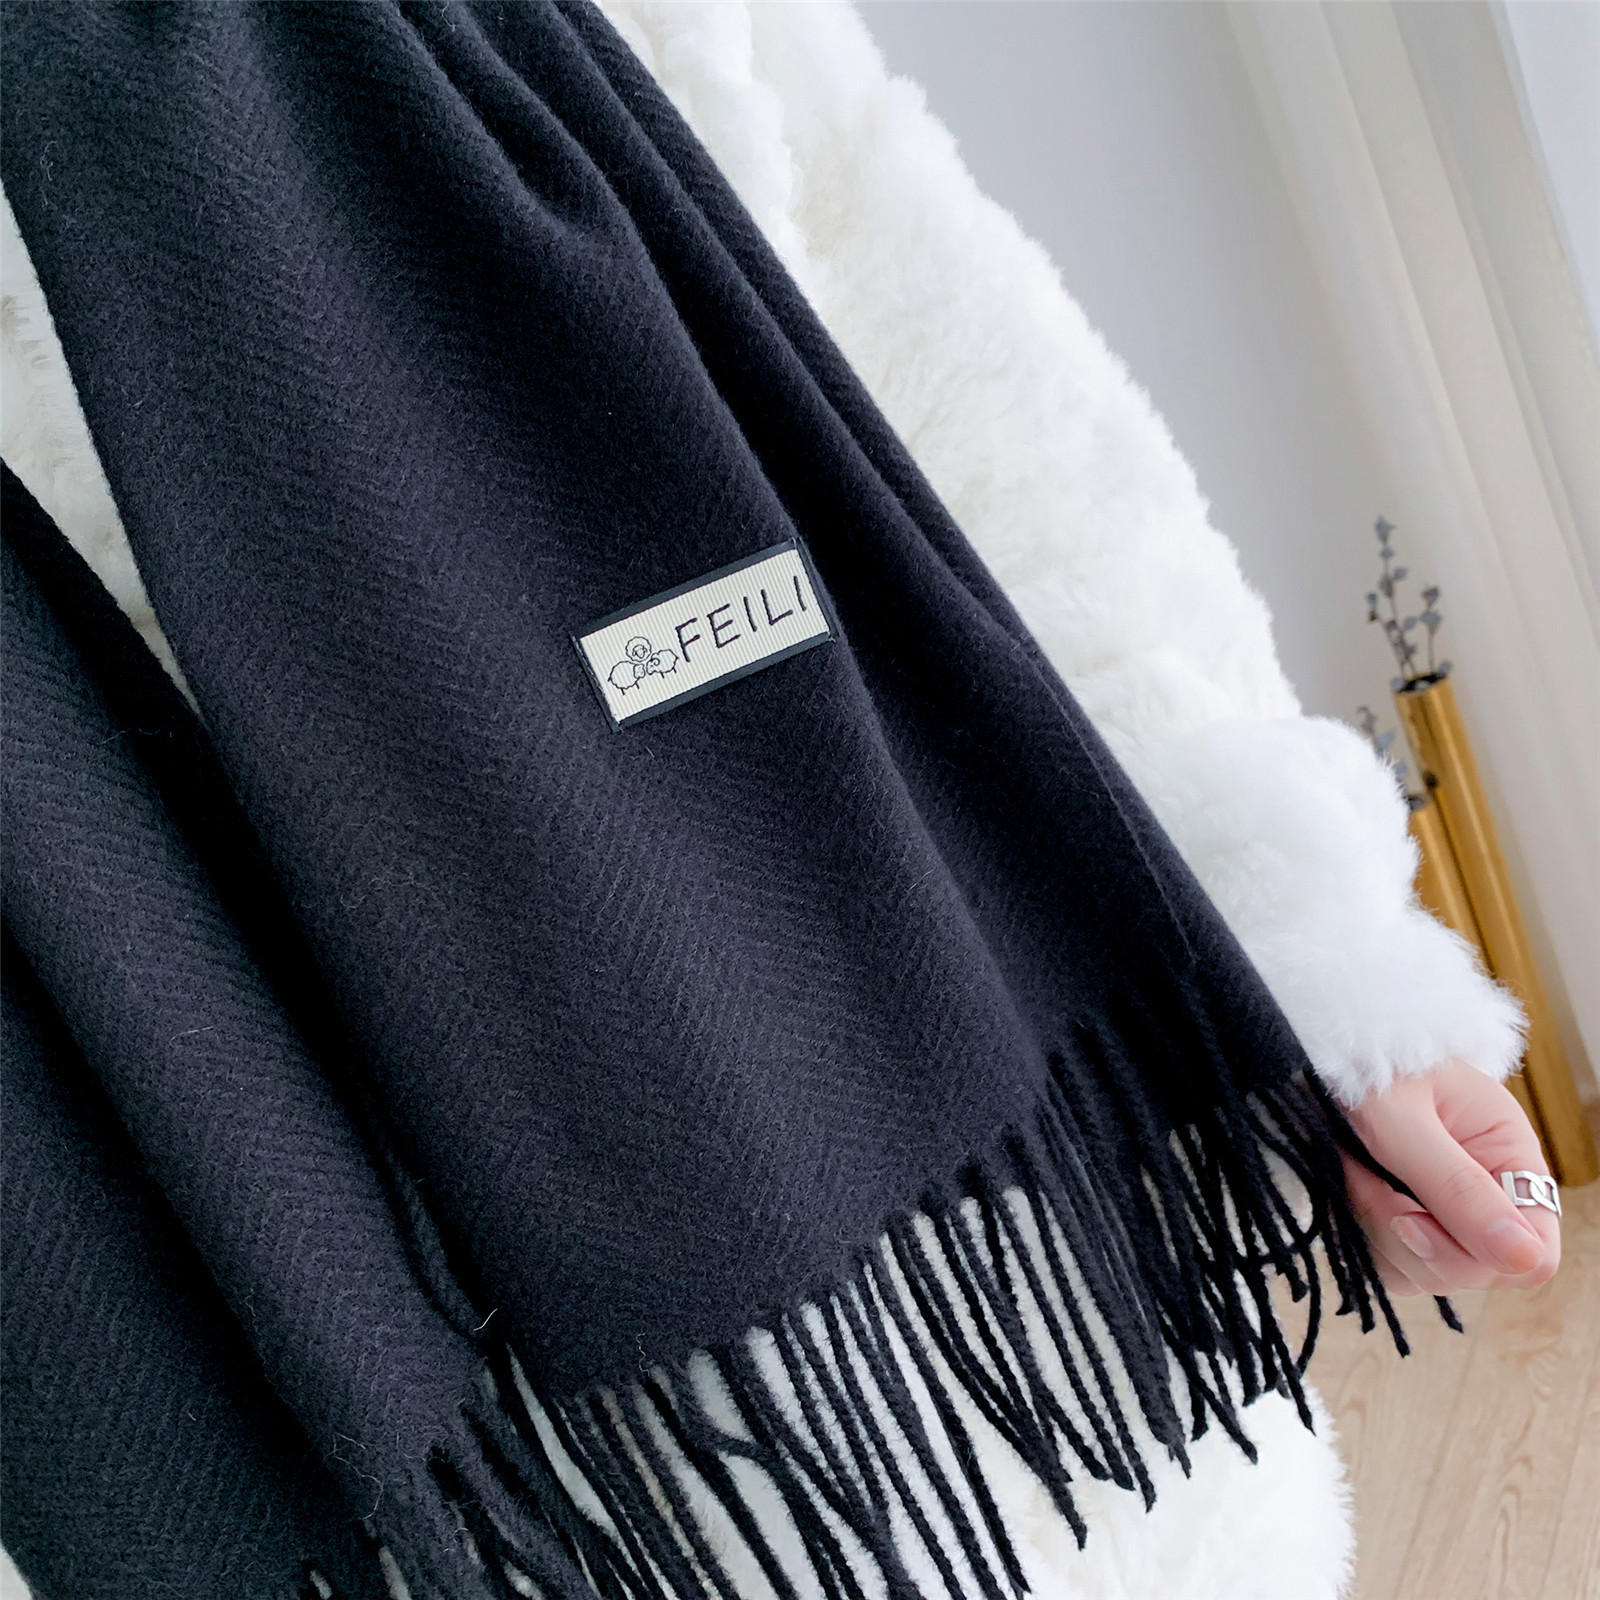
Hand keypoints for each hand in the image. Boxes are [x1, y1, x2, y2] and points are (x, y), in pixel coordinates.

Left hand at [1339, 1059, 1560, 1297]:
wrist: (1310, 1047)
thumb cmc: (1360, 1062)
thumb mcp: (1403, 1120)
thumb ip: (1458, 1187)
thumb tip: (1524, 1259)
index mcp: (1507, 1156)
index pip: (1535, 1251)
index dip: (1481, 1255)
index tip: (1410, 1219)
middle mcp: (1484, 1189)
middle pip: (1476, 1272)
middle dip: (1412, 1240)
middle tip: (1363, 1180)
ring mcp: (1441, 1208)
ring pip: (1427, 1275)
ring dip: (1378, 1236)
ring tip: (1349, 1172)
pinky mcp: (1399, 1218)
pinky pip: (1390, 1265)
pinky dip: (1361, 1239)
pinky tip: (1343, 1190)